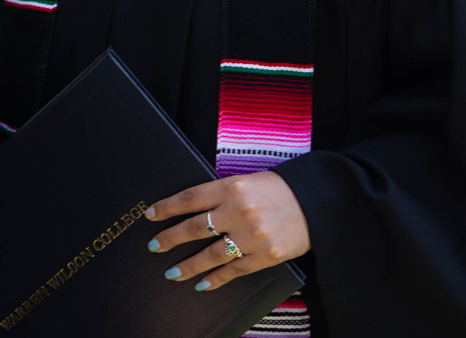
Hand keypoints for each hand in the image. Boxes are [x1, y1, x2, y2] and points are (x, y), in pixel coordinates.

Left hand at [144, 170, 309, 291]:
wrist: (316, 202)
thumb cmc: (277, 189)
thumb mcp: (246, 181)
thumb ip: (220, 194)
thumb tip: (188, 209)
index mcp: (232, 187)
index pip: (190, 198)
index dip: (167, 207)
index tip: (150, 215)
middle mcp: (239, 210)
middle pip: (195, 227)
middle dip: (170, 238)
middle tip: (153, 247)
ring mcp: (252, 235)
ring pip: (211, 254)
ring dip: (188, 266)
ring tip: (171, 273)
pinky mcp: (266, 255)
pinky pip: (234, 270)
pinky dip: (216, 279)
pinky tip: (202, 285)